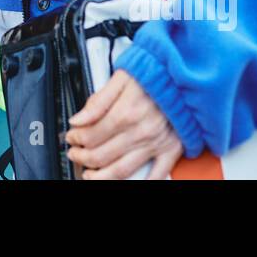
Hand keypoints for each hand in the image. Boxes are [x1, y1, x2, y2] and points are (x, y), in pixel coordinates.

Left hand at [65, 69, 184, 179]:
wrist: (185, 75)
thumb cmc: (155, 73)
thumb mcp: (122, 77)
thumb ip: (98, 101)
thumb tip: (78, 119)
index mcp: (126, 112)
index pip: (92, 135)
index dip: (76, 138)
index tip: (71, 137)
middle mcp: (140, 131)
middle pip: (102, 155)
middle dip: (82, 157)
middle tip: (75, 154)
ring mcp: (156, 143)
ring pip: (122, 170)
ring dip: (101, 176)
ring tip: (89, 174)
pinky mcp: (171, 149)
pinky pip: (157, 175)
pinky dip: (142, 182)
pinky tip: (124, 181)